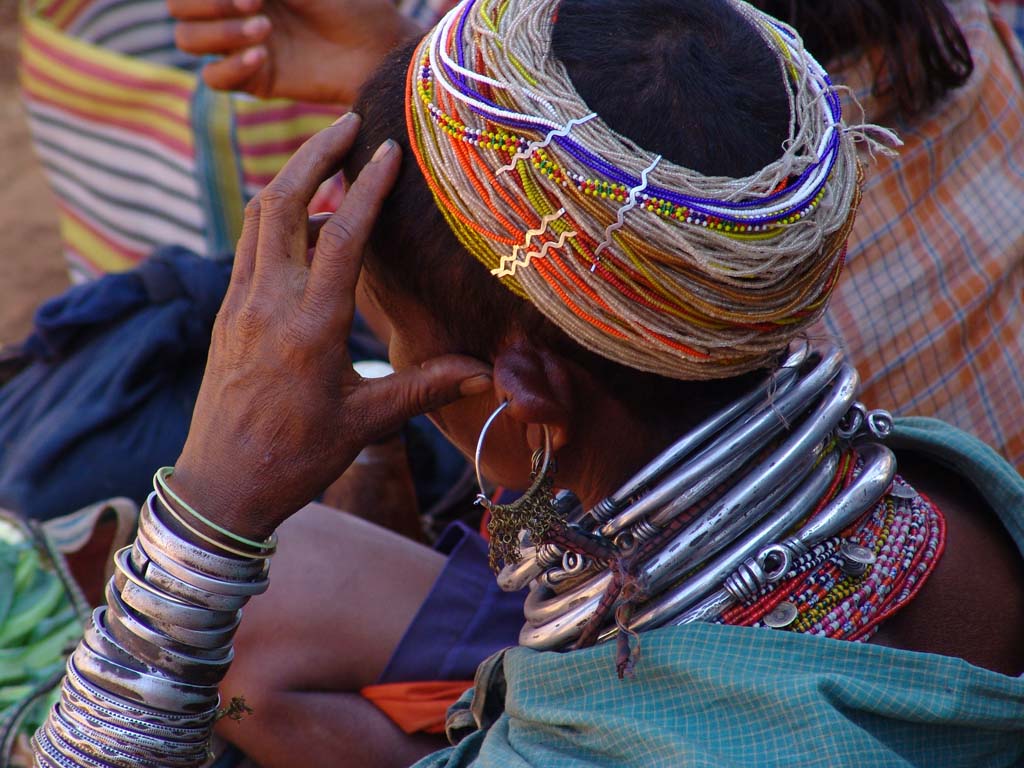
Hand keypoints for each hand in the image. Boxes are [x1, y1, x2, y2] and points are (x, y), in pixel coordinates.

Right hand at [168, 0, 423, 102]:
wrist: (380, 50)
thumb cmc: (351, 4)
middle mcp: (234, 10)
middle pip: (178, 8)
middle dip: (206, 3)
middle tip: (255, 3)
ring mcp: (241, 45)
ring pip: (188, 40)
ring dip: (219, 32)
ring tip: (265, 30)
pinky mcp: (256, 80)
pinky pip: (215, 79)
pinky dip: (230, 64)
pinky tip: (262, 55)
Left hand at [170, 114, 491, 538]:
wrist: (221, 486)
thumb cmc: (296, 457)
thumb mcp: (365, 422)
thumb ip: (425, 388)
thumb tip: (485, 374)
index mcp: (310, 327)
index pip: (342, 237)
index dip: (367, 187)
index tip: (387, 149)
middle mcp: (269, 303)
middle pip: (284, 203)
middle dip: (314, 154)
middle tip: (346, 124)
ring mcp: (240, 305)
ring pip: (259, 219)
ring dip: (291, 180)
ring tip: (327, 160)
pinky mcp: (226, 315)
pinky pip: (248, 247)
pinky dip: (274, 219)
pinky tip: (303, 222)